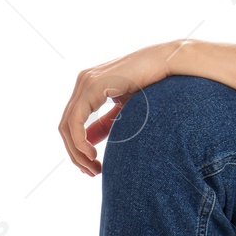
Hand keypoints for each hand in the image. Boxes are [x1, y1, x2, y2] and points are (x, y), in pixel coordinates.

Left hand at [58, 40, 184, 176]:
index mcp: (89, 87)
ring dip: (77, 152)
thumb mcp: (125, 109)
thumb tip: (88, 144)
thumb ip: (105, 124)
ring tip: (93, 168)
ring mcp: (85, 83)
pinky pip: (76, 120)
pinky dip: (79, 141)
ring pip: (67, 126)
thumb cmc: (154, 83)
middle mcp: (83, 83)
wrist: (169, 62)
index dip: (77, 148)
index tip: (92, 167)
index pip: (72, 123)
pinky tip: (92, 154)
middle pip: (66, 126)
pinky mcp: (91, 86)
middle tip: (91, 172)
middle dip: (75, 154)